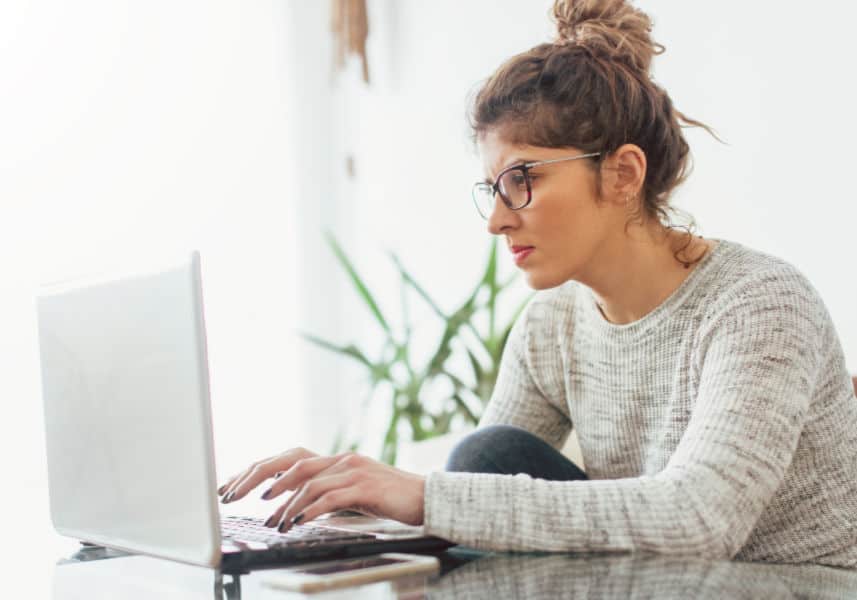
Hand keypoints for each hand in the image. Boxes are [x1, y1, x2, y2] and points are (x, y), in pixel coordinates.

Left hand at [217, 448, 425, 532]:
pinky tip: (297, 521)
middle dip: (257, 478)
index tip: (233, 485)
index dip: (259, 470)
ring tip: (270, 521)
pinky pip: (330, 495)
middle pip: (291, 461)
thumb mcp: (354, 495)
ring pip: (308, 479)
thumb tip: (292, 508)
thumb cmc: (391, 500)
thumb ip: (327, 494)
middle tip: (233, 496)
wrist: (429, 498)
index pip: (289, 458)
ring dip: (284, 502)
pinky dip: (310, 509)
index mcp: (337, 460)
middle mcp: (342, 459)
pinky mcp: (365, 486)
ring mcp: (354, 470)